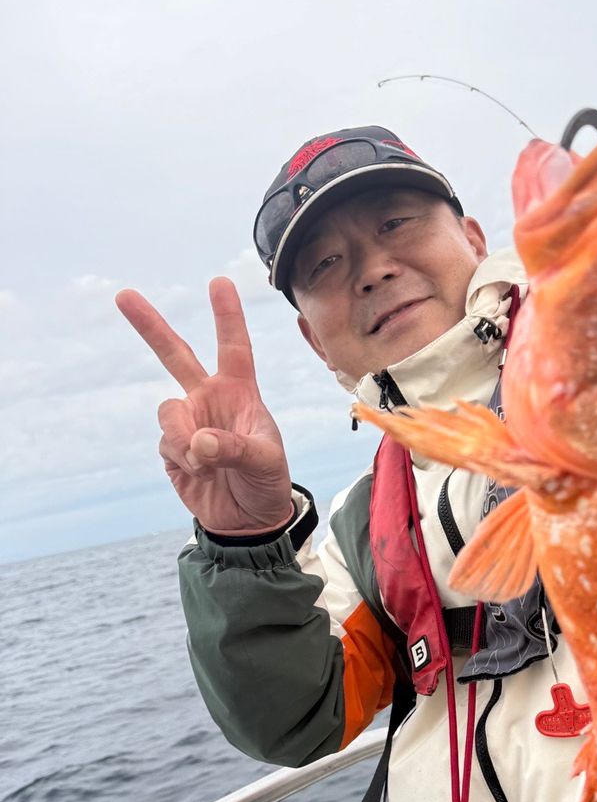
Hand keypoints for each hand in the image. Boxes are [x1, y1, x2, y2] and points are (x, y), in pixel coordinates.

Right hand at [116, 277, 293, 534]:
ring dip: (185, 436)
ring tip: (208, 462)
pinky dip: (183, 458)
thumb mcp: (266, 463)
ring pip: (168, 412)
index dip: (227, 316)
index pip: (233, 348)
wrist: (249, 520)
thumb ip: (235, 449)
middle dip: (149, 326)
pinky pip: (166, 442)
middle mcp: (209, 400)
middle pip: (175, 355)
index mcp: (240, 392)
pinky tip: (202, 473)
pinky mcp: (172, 449)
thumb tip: (199, 443)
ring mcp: (188, 423)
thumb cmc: (268, 482)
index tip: (219, 281)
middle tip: (123, 295)